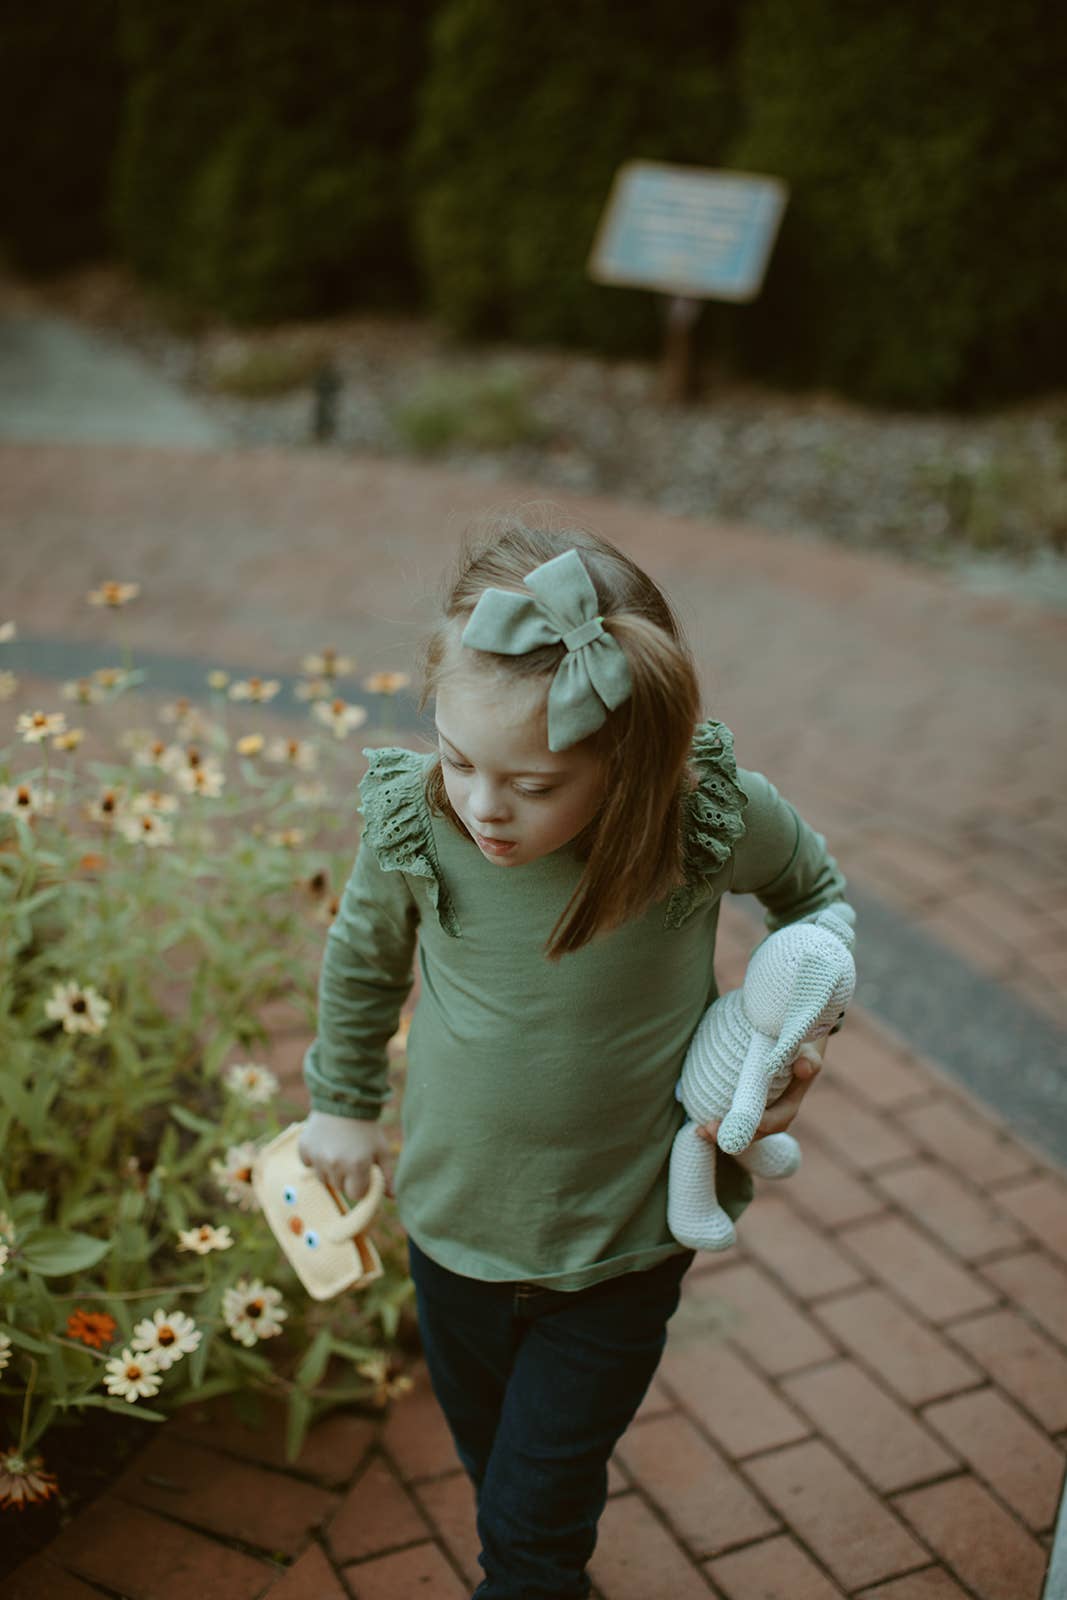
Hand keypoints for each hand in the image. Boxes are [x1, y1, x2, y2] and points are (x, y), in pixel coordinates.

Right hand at [298, 1111, 395, 1201]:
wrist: (344, 1101)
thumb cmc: (366, 1129)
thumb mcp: (381, 1150)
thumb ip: (388, 1176)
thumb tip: (394, 1198)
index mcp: (357, 1166)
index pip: (356, 1194)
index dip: (361, 1185)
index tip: (363, 1172)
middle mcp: (335, 1164)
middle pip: (339, 1187)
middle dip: (346, 1177)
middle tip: (351, 1157)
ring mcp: (318, 1157)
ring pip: (322, 1178)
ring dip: (330, 1170)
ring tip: (338, 1150)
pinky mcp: (304, 1149)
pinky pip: (308, 1164)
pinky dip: (315, 1158)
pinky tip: (325, 1144)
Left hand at [696, 1037, 826, 1145]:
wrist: (790, 1052)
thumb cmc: (798, 1052)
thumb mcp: (808, 1053)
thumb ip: (809, 1060)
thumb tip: (803, 1066)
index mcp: (787, 1109)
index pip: (772, 1123)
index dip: (753, 1124)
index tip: (734, 1121)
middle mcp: (773, 1120)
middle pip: (752, 1135)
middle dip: (731, 1135)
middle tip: (708, 1128)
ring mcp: (758, 1120)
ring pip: (739, 1134)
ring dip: (719, 1136)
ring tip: (700, 1130)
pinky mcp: (744, 1114)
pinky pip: (730, 1126)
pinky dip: (715, 1129)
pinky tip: (696, 1128)